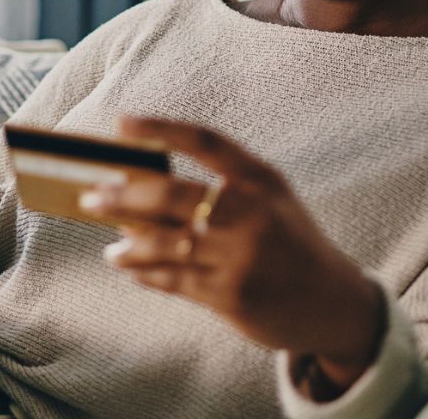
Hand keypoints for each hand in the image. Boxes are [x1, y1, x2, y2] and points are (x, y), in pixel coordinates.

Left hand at [81, 115, 385, 390]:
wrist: (336, 303)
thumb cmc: (289, 242)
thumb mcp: (271, 201)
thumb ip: (223, 187)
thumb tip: (143, 185)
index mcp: (261, 179)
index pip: (204, 140)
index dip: (160, 128)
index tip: (121, 123)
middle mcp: (252, 213)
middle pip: (172, 195)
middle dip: (122, 195)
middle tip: (90, 195)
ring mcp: (242, 256)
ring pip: (165, 244)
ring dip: (128, 244)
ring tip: (111, 247)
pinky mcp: (232, 296)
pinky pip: (173, 280)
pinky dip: (145, 273)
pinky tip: (130, 267)